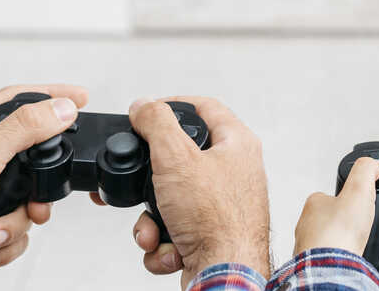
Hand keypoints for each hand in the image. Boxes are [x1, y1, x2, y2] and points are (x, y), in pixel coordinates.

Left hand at [0, 84, 87, 290]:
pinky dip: (3, 242)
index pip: (15, 100)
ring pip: (25, 198)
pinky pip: (15, 228)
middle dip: (36, 185)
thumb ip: (21, 131)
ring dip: (14, 221)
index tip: (80, 98)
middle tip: (38, 197)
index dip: (49, 97)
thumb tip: (60, 108)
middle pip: (28, 156)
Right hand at [126, 97, 270, 287]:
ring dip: (153, 218)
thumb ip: (156, 124)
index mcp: (237, 144)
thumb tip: (144, 105)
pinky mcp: (211, 234)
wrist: (225, 276)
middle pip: (180, 159)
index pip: (204, 107)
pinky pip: (176, 228)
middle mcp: (234, 172)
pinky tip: (169, 248)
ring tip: (154, 229)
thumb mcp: (176, 159)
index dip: (173, 105)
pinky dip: (164, 241)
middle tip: (141, 181)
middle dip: (151, 179)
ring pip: (172, 199)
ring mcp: (223, 205)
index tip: (149, 112)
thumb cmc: (217, 220)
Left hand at [293, 156, 378, 255]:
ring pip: (327, 239)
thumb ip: (365, 171)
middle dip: (344, 223)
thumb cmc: (338, 233)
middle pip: (329, 219)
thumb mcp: (358, 190)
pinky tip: (346, 258)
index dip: (349, 200)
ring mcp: (306, 245)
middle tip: (357, 229)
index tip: (359, 207)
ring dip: (339, 241)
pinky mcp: (311, 264)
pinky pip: (326, 258)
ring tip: (353, 244)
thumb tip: (372, 163)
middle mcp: (305, 224)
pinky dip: (336, 257)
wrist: (329, 268)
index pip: (331, 195)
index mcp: (314, 204)